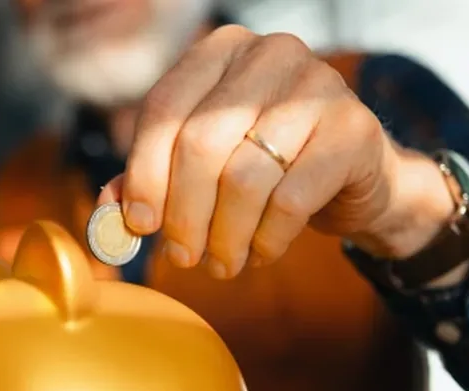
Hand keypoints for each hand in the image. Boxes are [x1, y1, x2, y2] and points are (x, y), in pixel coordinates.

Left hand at [98, 25, 454, 278]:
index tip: (139, 224)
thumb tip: (109, 212)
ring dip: (225, 236)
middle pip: (201, 143)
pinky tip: (261, 252)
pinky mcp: (353, 130)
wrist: (358, 176)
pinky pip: (291, 200)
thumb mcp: (206, 164)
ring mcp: (318, 86)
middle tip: (183, 258)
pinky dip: (267, 239)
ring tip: (222, 263)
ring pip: (245, 177)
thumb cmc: (270, 166)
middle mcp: (270, 53)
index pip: (164, 109)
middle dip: (184, 214)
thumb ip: (153, 178)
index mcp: (222, 48)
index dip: (144, 174)